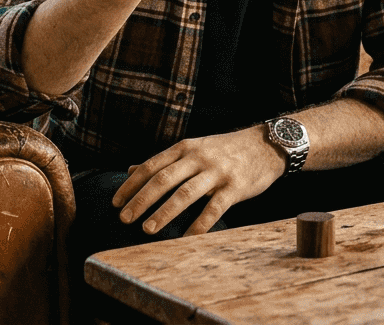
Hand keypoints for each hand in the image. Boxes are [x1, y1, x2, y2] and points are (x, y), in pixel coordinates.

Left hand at [112, 127, 286, 235]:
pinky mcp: (235, 187)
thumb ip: (165, 160)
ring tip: (148, 229)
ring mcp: (217, 172)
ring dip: (164, 212)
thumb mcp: (194, 148)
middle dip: (142, 200)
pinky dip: (198, 224)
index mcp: (186, 148)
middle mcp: (199, 158)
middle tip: (124, 218)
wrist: (266, 145)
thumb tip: (132, 170)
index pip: (151, 166)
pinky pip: (214, 208)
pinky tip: (186, 238)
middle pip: (164, 179)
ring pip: (185, 193)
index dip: (131, 185)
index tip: (116, 202)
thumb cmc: (225, 150)